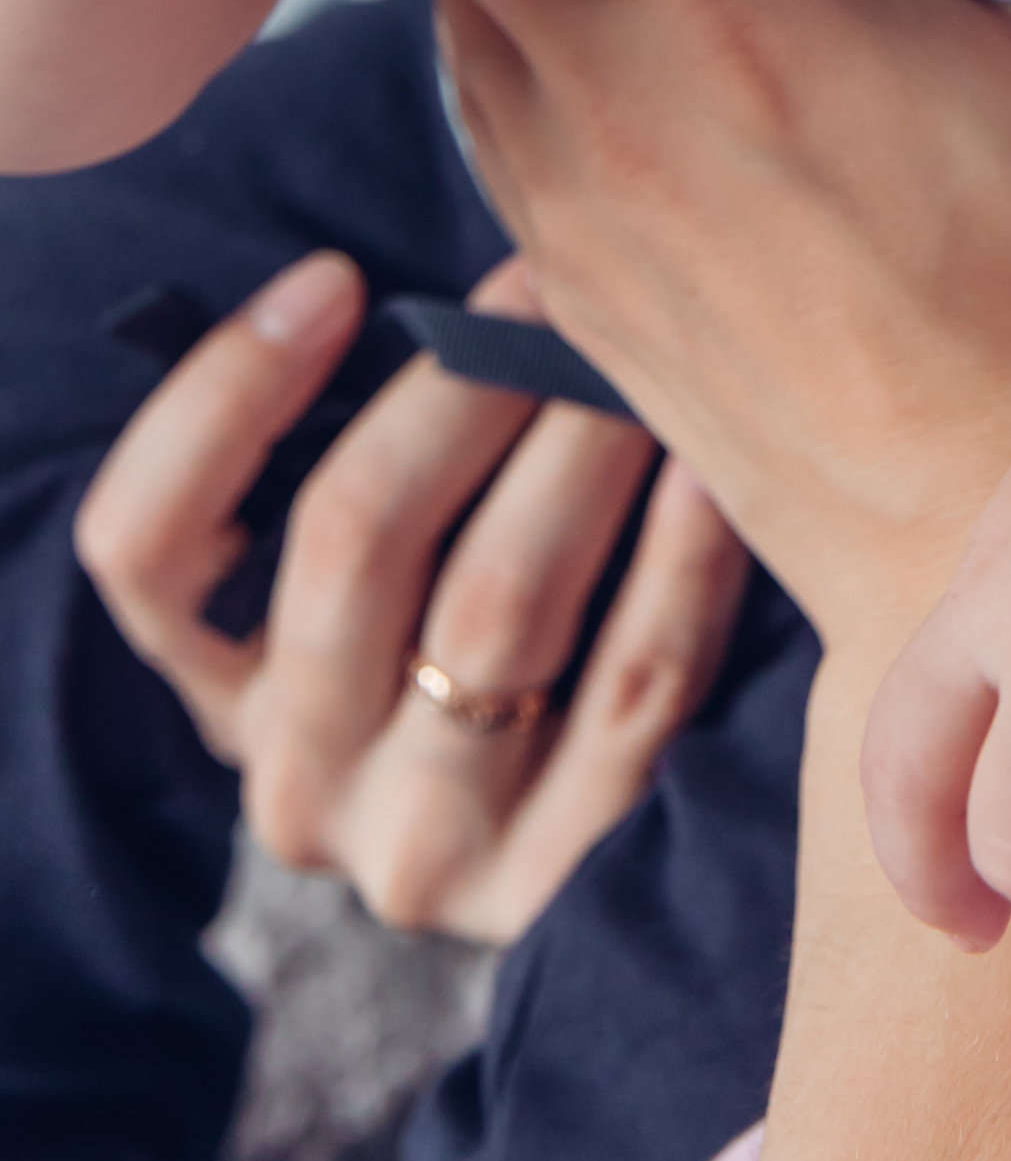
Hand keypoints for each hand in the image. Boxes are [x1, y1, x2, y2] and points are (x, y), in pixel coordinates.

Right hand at [74, 246, 747, 943]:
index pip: (145, 545)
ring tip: (645, 353)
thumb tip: (461, 286)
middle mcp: (297, 782)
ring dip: (581, 447)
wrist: (584, 849)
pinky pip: (630, 686)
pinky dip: (679, 560)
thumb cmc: (474, 623)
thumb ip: (378, 446)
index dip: (224, 397)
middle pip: (351, 541)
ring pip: (495, 604)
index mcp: (222, 687)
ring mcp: (421, 848)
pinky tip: (714, 469)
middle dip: (463, 384)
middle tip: (554, 285)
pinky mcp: (559, 882)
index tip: (333, 279)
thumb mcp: (377, 568)